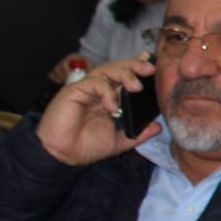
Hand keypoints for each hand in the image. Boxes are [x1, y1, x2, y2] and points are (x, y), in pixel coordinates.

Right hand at [36, 56, 158, 166]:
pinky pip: (94, 83)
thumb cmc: (86, 146)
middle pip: (117, 68)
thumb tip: (158, 127)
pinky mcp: (74, 91)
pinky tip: (112, 105)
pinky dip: (107, 92)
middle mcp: (98, 91)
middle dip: (135, 65)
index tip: (153, 65)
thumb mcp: (120, 141)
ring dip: (124, 74)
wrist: (62, 155)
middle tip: (150, 70)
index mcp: (109, 98)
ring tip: (136, 86)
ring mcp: (86, 89)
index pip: (124, 77)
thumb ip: (139, 133)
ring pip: (107, 70)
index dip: (137, 68)